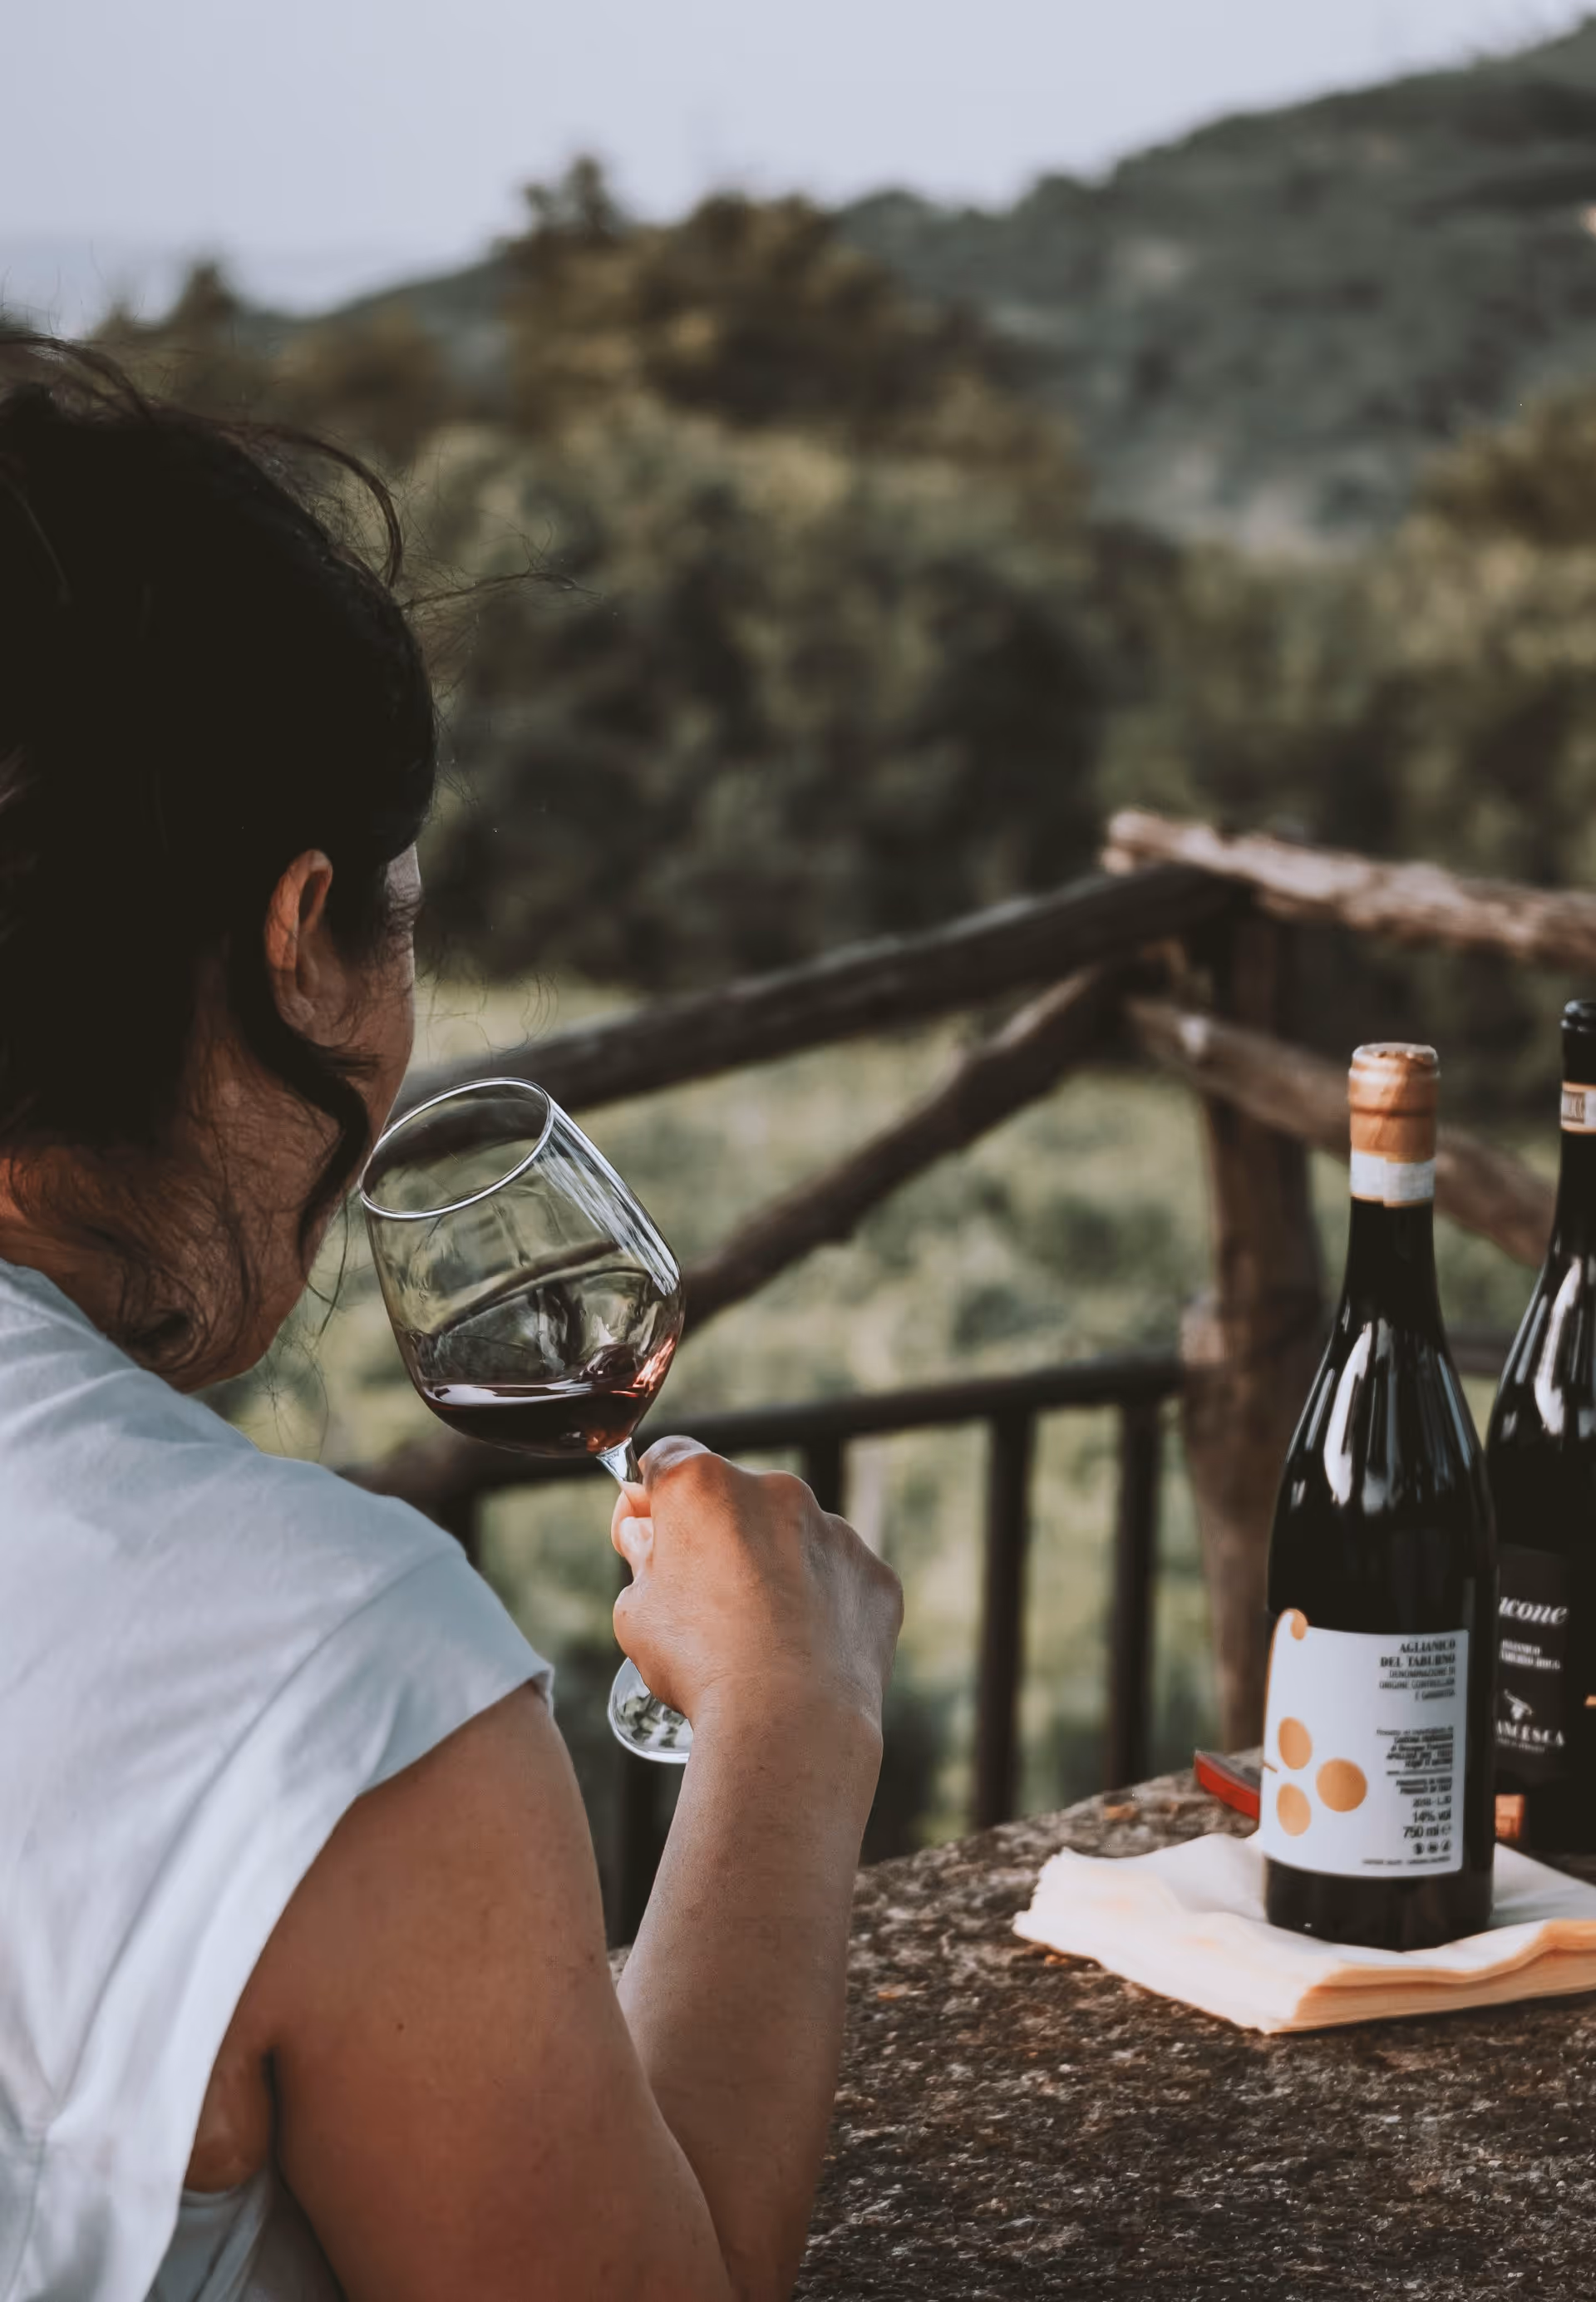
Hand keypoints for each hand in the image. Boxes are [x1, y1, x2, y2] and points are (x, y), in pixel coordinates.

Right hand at [611, 1438, 901, 1735]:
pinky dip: (819, 1604)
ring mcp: (834, 1529)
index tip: (645, 1534)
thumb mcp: (635, 1611)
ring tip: (755, 1640)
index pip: (667, 1460)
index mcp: (705, 1485)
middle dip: (715, 1535)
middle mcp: (777, 1490)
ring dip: (771, 1569)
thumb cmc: (699, 1663)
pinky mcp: (874, 1572)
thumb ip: (642, 1558)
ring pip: (790, 1538)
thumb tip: (647, 1535)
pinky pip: (837, 1578)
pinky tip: (800, 1653)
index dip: (649, 1497)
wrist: (788, 1722)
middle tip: (700, 1599)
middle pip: (734, 1499)